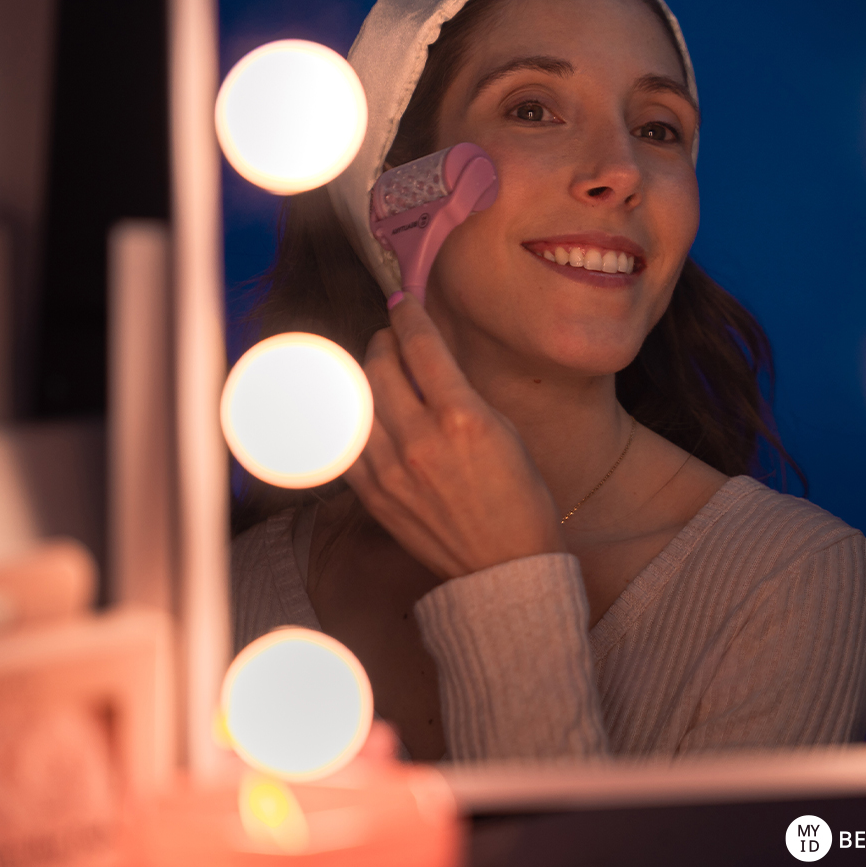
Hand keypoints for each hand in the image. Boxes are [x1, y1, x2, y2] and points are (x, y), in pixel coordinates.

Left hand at [344, 294, 562, 578]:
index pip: (420, 346)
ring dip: (365, 376)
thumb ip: (460, 393)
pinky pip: (347, 440)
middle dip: (384, 342)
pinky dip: (353, 418)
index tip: (401, 302)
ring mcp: (389, 469)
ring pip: (356, 399)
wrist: (504, 564)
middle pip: (379, 365)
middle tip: (393, 340)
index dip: (407, 315)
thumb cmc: (518, 497)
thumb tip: (428, 362)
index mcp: (461, 418)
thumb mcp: (503, 430)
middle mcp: (418, 439)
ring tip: (379, 373)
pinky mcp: (373, 493)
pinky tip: (365, 412)